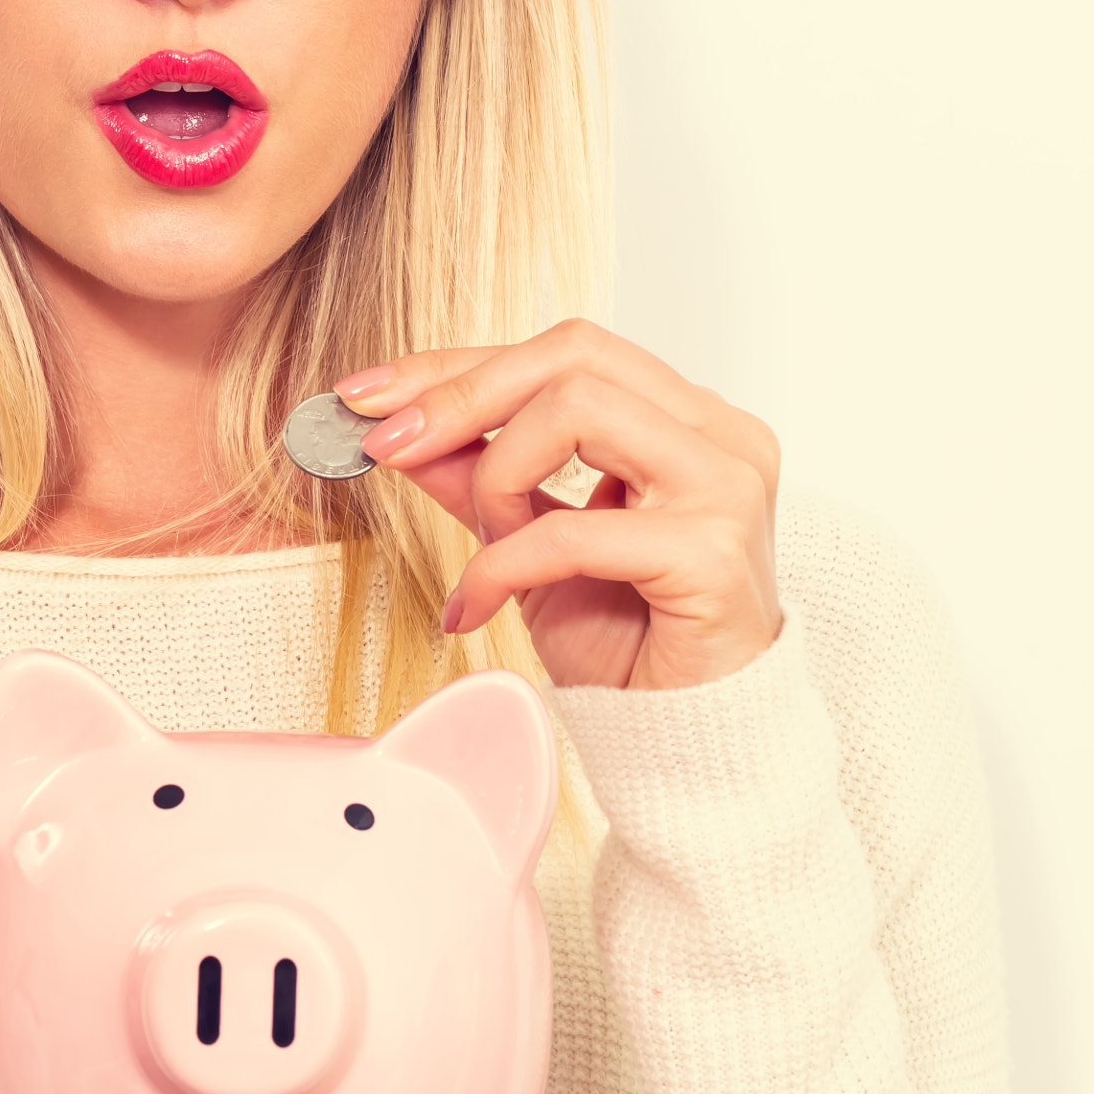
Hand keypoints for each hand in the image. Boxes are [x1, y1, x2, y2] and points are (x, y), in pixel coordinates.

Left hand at [337, 320, 782, 690]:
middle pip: (573, 356)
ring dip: (499, 474)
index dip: (458, 366)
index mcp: (685, 417)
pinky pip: (575, 530)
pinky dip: (505, 561)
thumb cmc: (631, 643)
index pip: (565, 351)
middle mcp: (720, 434)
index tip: (368, 395)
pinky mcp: (712, 554)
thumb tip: (399, 428)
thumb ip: (477, 476)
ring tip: (485, 543)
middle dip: (462, 394)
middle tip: (388, 444)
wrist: (691, 743)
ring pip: (578, 408)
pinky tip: (478, 603)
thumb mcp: (526, 542)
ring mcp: (725, 487)